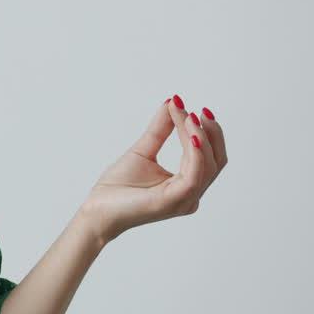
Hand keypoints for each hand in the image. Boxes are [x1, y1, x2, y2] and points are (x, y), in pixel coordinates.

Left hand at [79, 95, 228, 245]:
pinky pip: (194, 174)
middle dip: (210, 133)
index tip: (187, 107)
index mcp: (186, 184)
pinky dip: (195, 152)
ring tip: (188, 116)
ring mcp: (185, 199)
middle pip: (216, 160)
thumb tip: (172, 104)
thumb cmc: (118, 187)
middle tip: (197, 110)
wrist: (97, 210)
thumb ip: (160, 129)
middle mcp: (191, 194)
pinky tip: (190, 134)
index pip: (207, 155)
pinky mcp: (174, 200)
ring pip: (208, 165)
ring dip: (200, 137)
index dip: (203, 130)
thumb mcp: (143, 150)